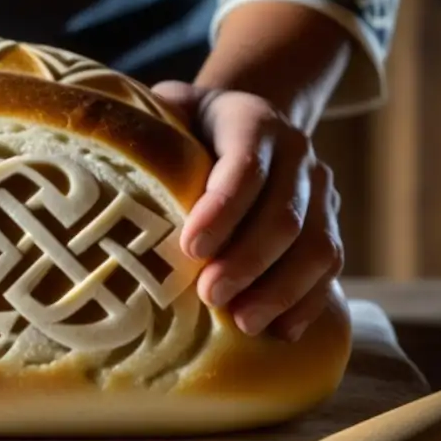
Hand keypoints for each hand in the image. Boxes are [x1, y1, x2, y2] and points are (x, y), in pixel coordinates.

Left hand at [151, 81, 344, 341]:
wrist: (243, 120)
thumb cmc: (188, 124)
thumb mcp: (166, 109)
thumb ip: (147, 122)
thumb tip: (110, 146)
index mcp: (253, 120)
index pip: (245, 165)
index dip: (222, 210)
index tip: (190, 248)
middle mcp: (296, 152)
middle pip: (284, 214)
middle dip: (247, 261)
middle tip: (210, 296)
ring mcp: (319, 190)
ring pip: (316, 246)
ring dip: (280, 290)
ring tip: (242, 322)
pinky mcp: (328, 224)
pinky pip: (330, 267)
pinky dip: (307, 302)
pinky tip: (279, 332)